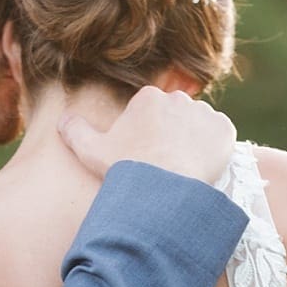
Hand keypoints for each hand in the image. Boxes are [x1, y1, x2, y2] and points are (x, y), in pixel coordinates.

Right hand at [57, 86, 236, 184]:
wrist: (165, 188)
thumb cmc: (127, 169)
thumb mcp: (91, 151)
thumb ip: (75, 131)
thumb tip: (62, 120)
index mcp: (148, 98)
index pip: (150, 112)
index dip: (146, 134)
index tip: (144, 155)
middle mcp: (178, 98)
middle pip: (175, 115)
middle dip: (171, 133)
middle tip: (164, 163)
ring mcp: (204, 112)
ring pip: (198, 124)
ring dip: (193, 140)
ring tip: (182, 168)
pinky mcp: (224, 129)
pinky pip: (220, 135)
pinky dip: (214, 148)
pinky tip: (200, 166)